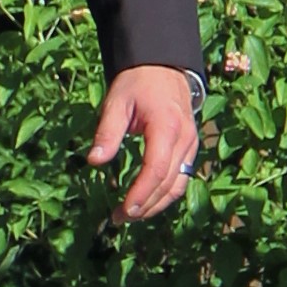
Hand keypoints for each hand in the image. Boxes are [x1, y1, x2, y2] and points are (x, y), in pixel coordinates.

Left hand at [89, 64, 200, 225]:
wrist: (164, 67)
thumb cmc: (137, 83)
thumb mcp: (116, 102)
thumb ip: (107, 132)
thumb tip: (94, 161)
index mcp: (167, 126)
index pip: (156, 169)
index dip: (141, 193)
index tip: (123, 210)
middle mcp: (185, 138)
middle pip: (169, 183)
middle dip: (145, 205)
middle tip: (118, 219)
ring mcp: (191, 144)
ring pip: (178, 184)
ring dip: (156, 205)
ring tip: (130, 215)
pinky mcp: (190, 148)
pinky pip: (182, 177)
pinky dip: (165, 193)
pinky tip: (146, 202)